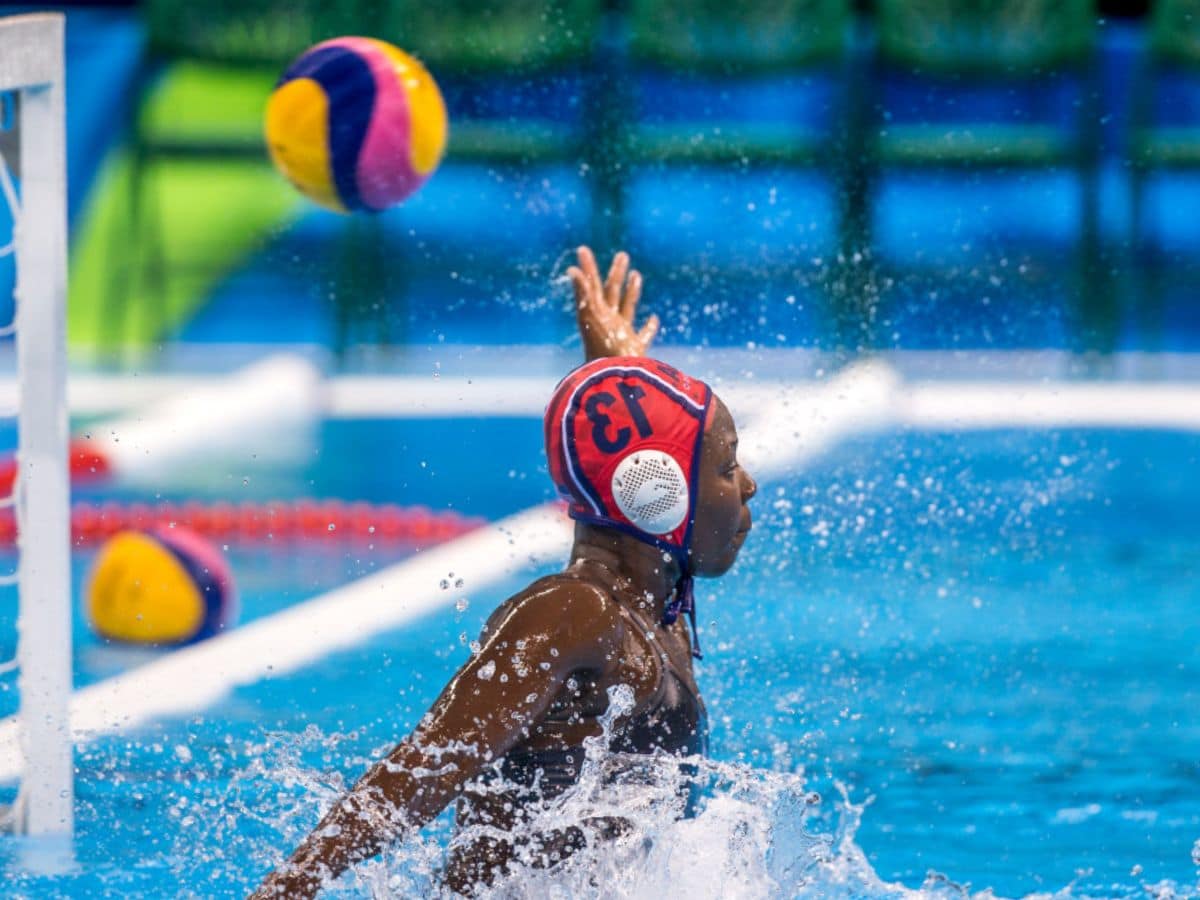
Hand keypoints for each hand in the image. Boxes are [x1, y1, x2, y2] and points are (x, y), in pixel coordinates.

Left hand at [567, 246, 659, 360]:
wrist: (614, 380)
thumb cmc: (603, 349)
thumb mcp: (592, 318)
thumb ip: (584, 294)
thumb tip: (572, 269)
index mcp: (595, 313)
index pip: (591, 285)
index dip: (587, 268)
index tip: (582, 250)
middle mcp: (607, 322)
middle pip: (611, 293)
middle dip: (616, 273)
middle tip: (622, 255)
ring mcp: (620, 335)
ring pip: (627, 308)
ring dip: (631, 292)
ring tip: (636, 274)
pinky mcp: (635, 350)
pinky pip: (643, 336)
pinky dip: (649, 327)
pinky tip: (654, 318)